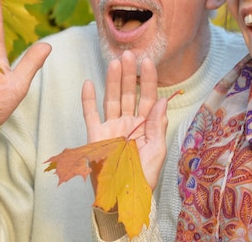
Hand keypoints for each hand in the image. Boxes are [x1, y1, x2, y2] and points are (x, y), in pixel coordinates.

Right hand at [82, 50, 167, 189]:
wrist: (122, 198)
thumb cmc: (142, 178)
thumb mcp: (156, 152)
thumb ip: (157, 125)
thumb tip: (162, 100)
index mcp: (145, 126)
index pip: (147, 97)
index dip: (148, 80)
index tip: (148, 61)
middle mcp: (128, 123)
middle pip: (128, 93)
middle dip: (129, 74)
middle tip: (129, 53)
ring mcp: (111, 128)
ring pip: (111, 98)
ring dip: (112, 81)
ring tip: (114, 62)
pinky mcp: (95, 136)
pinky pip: (90, 114)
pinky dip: (89, 99)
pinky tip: (90, 83)